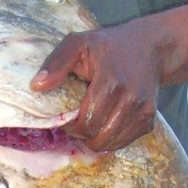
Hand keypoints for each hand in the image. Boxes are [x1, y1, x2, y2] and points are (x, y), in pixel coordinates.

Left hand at [32, 19, 160, 150]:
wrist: (150, 48)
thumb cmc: (109, 46)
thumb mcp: (79, 43)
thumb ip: (57, 62)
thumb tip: (36, 86)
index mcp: (110, 82)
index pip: (86, 123)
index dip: (72, 126)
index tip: (68, 118)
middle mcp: (130, 100)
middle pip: (98, 137)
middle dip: (83, 134)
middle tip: (78, 121)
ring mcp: (143, 111)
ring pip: (111, 143)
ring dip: (96, 138)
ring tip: (92, 122)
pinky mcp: (149, 120)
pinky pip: (124, 142)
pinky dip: (112, 138)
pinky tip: (107, 122)